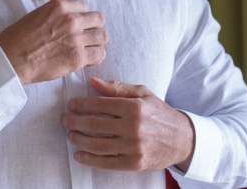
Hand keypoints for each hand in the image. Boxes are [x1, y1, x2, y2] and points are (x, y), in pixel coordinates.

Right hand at [0, 0, 106, 84]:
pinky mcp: (78, 57)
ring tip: (88, 48)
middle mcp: (71, 20)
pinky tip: (87, 60)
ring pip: (102, 36)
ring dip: (96, 42)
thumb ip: (56, 15)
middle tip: (86, 36)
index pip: (84, 5)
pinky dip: (95, 57)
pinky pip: (99, 55)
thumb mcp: (37, 14)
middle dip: (93, 27)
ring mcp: (76, 39)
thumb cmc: (17, 38)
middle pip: (98, 19)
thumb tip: (66, 18)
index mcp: (59, 7)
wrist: (11, 59)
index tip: (77, 24)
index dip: (81, 15)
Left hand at [61, 77, 194, 171]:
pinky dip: (89, 160)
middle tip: (65, 120)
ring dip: (79, 140)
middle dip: (75, 122)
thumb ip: (117, 88)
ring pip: (97, 145)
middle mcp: (133, 127)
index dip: (81, 105)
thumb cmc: (159, 113)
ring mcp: (133, 147)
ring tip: (70, 135)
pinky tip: (79, 154)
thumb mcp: (143, 94)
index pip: (100, 105)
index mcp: (134, 107)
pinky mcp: (134, 164)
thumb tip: (93, 82)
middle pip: (95, 125)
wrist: (182, 139)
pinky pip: (106, 163)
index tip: (70, 105)